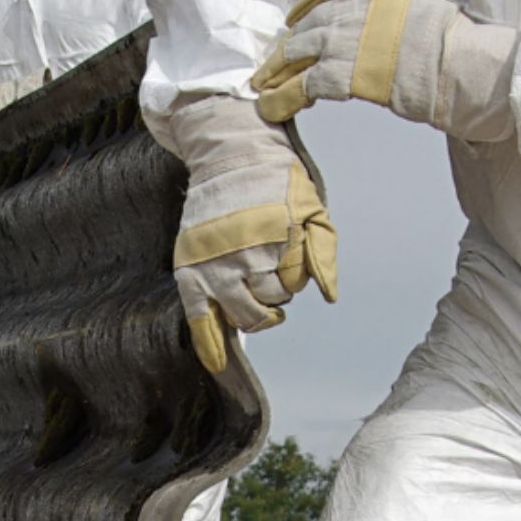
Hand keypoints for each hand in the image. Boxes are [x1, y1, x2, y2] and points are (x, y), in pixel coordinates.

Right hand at [166, 97, 337, 375]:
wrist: (227, 155)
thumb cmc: (273, 181)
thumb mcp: (312, 208)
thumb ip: (323, 253)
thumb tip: (329, 296)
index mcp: (280, 237)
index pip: (296, 282)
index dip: (295, 273)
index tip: (287, 255)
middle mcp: (247, 254)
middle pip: (270, 301)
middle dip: (275, 292)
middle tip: (267, 271)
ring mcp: (216, 265)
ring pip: (243, 313)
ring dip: (253, 310)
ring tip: (253, 291)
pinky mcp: (191, 270)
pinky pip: (202, 319)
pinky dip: (210, 344)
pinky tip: (218, 365)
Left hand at [251, 0, 515, 142]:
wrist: (456, 66)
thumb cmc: (448, 47)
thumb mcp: (419, 9)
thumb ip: (391, 12)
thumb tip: (378, 25)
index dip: (304, 9)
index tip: (291, 22)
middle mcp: (354, 6)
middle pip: (307, 25)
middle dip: (286, 47)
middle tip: (269, 64)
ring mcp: (345, 37)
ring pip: (297, 52)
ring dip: (276, 72)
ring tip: (262, 87)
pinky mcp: (341, 71)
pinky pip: (301, 84)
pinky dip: (282, 97)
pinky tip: (271, 107)